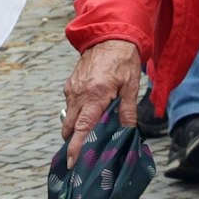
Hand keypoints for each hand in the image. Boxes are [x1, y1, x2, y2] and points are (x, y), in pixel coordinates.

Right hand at [60, 38, 141, 166]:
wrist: (109, 37)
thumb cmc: (122, 60)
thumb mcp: (130, 86)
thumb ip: (127, 110)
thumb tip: (127, 131)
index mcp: (95, 96)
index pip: (82, 128)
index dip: (76, 147)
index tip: (72, 161)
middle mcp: (79, 94)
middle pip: (69, 127)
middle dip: (73, 141)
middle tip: (85, 152)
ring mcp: (72, 89)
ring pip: (68, 117)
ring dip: (75, 127)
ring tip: (90, 133)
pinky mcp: (70, 84)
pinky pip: (70, 105)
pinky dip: (76, 114)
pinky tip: (90, 112)